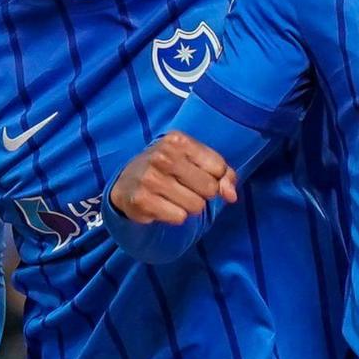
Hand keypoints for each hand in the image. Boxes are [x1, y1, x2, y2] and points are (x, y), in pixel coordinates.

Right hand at [109, 132, 238, 225]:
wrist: (126, 183)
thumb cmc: (168, 169)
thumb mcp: (195, 160)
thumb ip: (222, 174)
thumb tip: (232, 196)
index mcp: (178, 140)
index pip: (219, 167)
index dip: (215, 177)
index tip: (199, 175)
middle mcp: (162, 156)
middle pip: (209, 189)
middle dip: (202, 193)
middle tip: (184, 187)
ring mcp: (150, 178)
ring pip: (196, 206)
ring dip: (188, 206)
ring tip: (172, 196)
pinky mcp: (142, 201)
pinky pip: (179, 218)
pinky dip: (174, 216)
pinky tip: (161, 205)